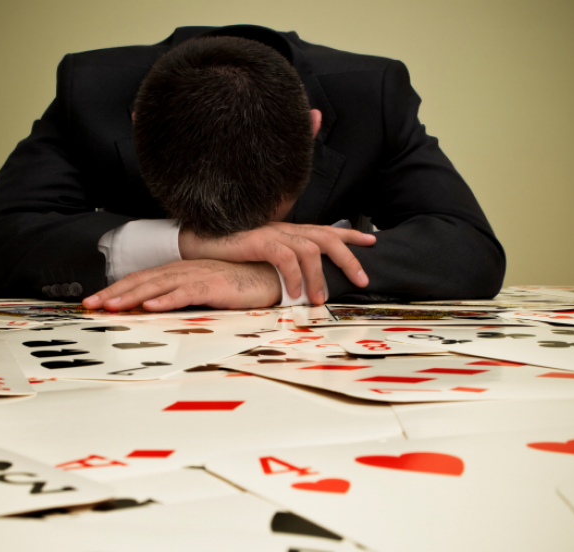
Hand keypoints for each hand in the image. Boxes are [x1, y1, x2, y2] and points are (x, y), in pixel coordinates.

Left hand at [82, 260, 281, 311]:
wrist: (271, 275)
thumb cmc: (238, 285)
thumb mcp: (204, 290)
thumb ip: (181, 296)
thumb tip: (154, 310)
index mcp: (180, 271)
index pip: (141, 279)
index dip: (116, 289)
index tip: (95, 302)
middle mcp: (184, 270)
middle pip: (142, 280)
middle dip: (114, 293)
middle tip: (90, 305)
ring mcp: (198, 275)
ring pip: (158, 285)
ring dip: (132, 296)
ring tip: (111, 307)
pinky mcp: (214, 284)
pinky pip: (186, 292)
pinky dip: (167, 299)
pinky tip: (150, 305)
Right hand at [178, 222, 374, 303]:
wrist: (200, 241)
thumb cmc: (233, 252)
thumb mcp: (265, 255)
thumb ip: (285, 260)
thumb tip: (304, 278)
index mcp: (290, 231)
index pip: (327, 229)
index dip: (351, 235)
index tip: (372, 242)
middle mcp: (286, 229)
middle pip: (327, 238)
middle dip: (349, 259)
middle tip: (362, 281)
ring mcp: (272, 233)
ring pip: (310, 249)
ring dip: (318, 277)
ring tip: (319, 300)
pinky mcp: (258, 240)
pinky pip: (284, 256)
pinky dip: (293, 275)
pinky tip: (293, 294)